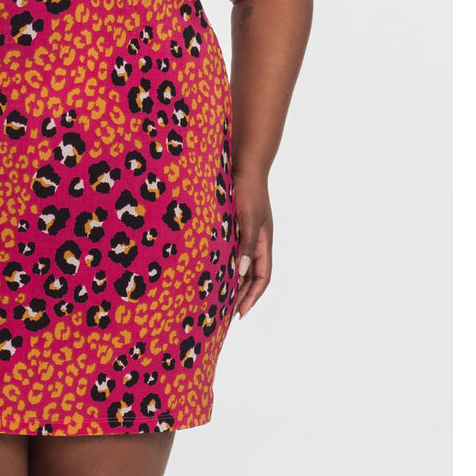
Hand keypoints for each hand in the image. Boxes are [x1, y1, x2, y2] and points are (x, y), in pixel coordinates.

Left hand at [232, 170, 272, 318]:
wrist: (243, 163)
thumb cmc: (248, 189)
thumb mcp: (248, 217)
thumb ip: (246, 244)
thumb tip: (242, 271)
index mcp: (264, 242)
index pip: (262, 277)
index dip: (252, 296)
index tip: (240, 313)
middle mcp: (256, 240)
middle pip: (251, 275)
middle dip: (241, 295)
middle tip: (226, 312)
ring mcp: (245, 233)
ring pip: (241, 264)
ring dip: (232, 281)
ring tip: (218, 297)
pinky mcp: (233, 224)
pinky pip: (230, 250)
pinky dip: (224, 263)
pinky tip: (211, 268)